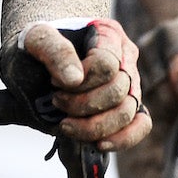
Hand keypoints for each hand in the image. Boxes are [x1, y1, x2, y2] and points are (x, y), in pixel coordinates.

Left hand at [15, 18, 150, 151]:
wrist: (36, 57)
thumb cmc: (39, 45)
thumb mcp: (35, 38)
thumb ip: (53, 50)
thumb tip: (75, 79)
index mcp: (108, 33)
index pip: (107, 64)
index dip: (81, 80)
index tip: (53, 82)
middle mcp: (124, 57)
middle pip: (118, 91)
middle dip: (83, 104)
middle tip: (55, 101)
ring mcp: (129, 82)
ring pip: (128, 112)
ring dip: (95, 126)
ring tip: (65, 125)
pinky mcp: (127, 104)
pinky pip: (141, 125)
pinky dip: (124, 138)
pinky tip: (100, 144)